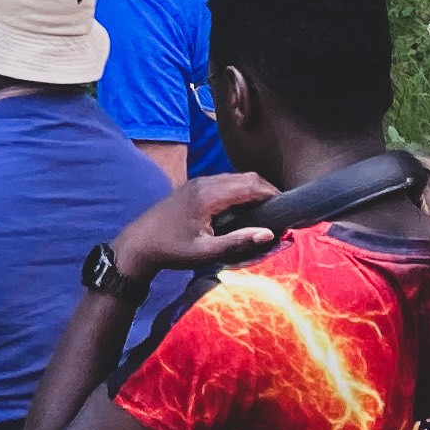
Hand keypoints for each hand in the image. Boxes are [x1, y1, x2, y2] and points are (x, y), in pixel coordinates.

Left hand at [110, 172, 281, 284]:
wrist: (139, 243)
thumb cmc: (171, 250)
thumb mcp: (206, 251)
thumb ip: (238, 242)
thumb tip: (269, 233)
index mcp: (208, 195)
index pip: (250, 185)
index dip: (273, 194)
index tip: (290, 210)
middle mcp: (204, 182)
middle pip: (246, 177)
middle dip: (268, 190)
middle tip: (284, 211)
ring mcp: (198, 182)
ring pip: (236, 178)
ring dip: (254, 189)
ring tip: (270, 210)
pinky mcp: (194, 187)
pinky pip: (225, 182)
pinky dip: (241, 190)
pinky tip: (247, 208)